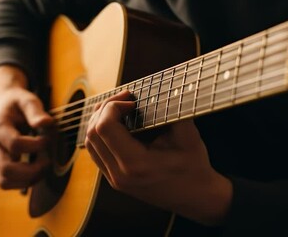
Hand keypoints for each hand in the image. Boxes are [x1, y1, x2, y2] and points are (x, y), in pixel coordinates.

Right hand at [0, 65, 51, 188]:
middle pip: (7, 169)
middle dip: (32, 169)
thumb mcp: (27, 100)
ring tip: (44, 167)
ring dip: (28, 179)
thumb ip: (35, 111)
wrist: (4, 104)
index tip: (49, 139)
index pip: (15, 144)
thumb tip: (46, 123)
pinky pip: (6, 183)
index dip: (36, 145)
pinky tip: (37, 171)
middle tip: (48, 160)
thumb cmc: (17, 102)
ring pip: (4, 181)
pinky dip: (23, 182)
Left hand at [85, 90, 231, 225]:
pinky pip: (96, 153)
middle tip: (124, 98)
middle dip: (105, 109)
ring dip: (99, 120)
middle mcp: (120, 175)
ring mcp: (115, 179)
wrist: (197, 198)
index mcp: (136, 164)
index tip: (132, 100)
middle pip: (92, 133)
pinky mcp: (115, 180)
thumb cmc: (194, 167)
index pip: (105, 127)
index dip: (113, 106)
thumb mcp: (188, 136)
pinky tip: (117, 123)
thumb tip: (157, 88)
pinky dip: (100, 134)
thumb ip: (171, 109)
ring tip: (117, 107)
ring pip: (90, 143)